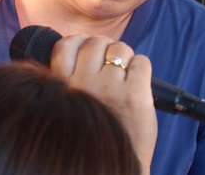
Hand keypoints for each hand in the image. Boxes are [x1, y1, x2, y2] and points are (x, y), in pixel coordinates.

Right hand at [50, 35, 156, 172]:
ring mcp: (110, 87)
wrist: (111, 169)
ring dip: (125, 58)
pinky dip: (141, 69)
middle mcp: (83, 83)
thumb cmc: (90, 137)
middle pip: (95, 42)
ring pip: (120, 49)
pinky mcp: (135, 95)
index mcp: (62, 86)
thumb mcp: (65, 106)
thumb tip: (80, 47)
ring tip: (124, 77)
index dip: (78, 42)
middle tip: (110, 64)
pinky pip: (142, 62)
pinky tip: (137, 85)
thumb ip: (68, 80)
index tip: (85, 49)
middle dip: (105, 49)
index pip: (66, 45)